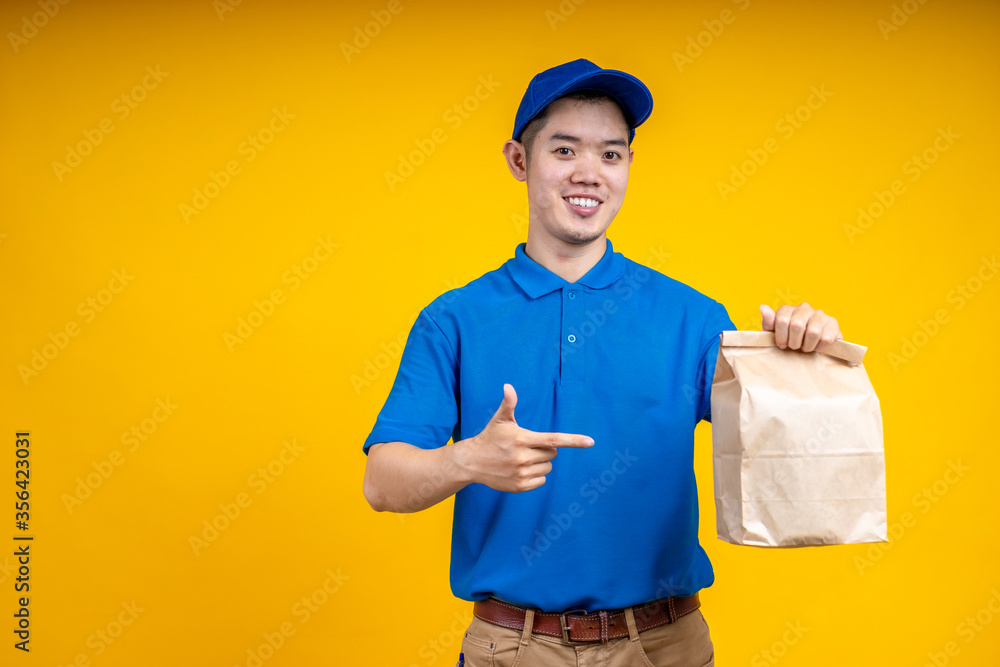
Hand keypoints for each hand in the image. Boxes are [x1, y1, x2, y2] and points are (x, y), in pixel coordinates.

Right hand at [458, 384, 593, 492]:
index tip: (590, 442)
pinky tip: (520, 470)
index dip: (573, 440)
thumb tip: (508, 386)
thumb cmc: (490, 437)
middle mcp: (523, 457)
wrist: (472, 462)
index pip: (553, 439)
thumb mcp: (500, 420)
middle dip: (545, 449)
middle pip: (553, 453)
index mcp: (522, 439)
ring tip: (521, 458)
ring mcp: (521, 473)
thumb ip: (508, 403)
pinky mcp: (519, 486)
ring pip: (548, 467)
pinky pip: (541, 480)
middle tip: (527, 446)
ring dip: (541, 462)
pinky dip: (536, 475)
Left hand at [760, 303, 841, 352]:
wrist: (810, 347)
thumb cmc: (789, 340)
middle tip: (795, 347)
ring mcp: (820, 314)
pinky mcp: (833, 323)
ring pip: (813, 332)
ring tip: (805, 347)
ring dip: (807, 346)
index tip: (782, 345)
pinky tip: (817, 346)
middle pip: (797, 325)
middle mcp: (804, 308)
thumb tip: (763, 307)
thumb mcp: (774, 334)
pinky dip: (820, 347)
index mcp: (788, 309)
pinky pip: (826, 338)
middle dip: (794, 342)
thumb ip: (769, 322)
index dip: (781, 337)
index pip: (782, 320)